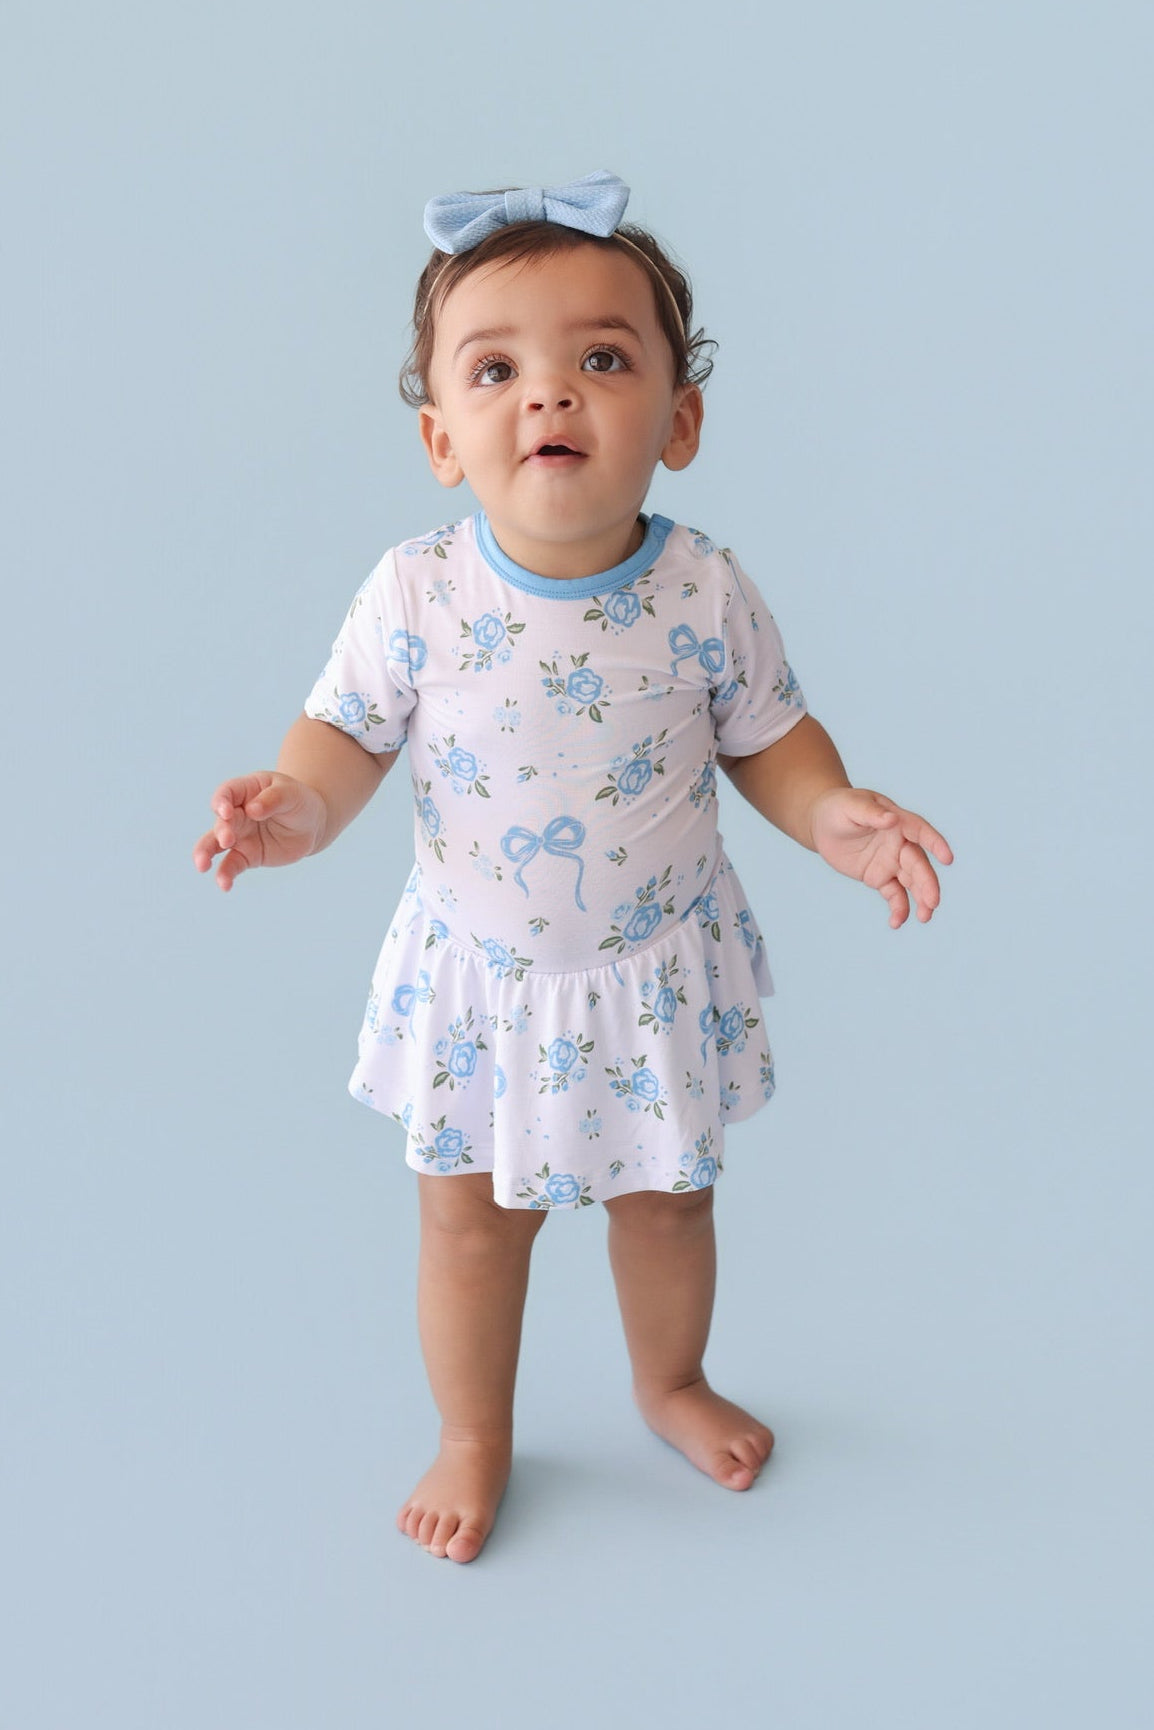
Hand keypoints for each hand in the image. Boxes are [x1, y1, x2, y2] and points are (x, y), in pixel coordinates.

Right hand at [192, 771, 327, 891]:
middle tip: (227, 839)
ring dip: (206, 853)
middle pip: (221, 821)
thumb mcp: (290, 794)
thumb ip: (272, 799)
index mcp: (245, 791)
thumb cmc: (298, 801)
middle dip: (221, 830)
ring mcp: (239, 836)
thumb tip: (252, 810)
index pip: (226, 793)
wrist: (311, 824)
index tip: (226, 812)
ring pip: (214, 845)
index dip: (221, 802)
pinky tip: (224, 885)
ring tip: (202, 866)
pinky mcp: (246, 856)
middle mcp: (236, 813)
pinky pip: (231, 865)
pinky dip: (225, 875)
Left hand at [809, 787, 953, 927]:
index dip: (935, 844)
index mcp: (898, 822)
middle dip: (928, 884)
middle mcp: (900, 844)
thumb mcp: (851, 806)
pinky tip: (896, 923)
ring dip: (921, 900)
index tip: (947, 859)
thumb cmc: (839, 807)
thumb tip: (892, 819)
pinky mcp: (880, 878)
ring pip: (912, 883)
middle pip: (919, 864)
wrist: (822, 824)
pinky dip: (898, 909)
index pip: (921, 832)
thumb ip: (871, 813)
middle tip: (932, 903)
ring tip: (924, 918)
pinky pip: (894, 895)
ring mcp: (891, 862)